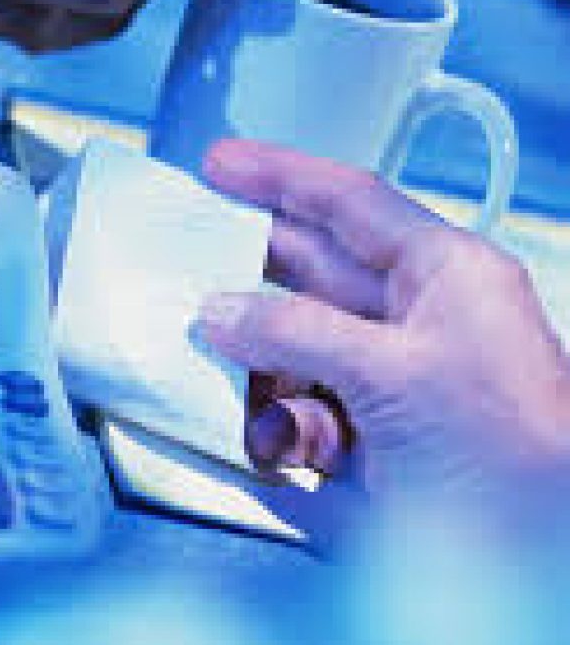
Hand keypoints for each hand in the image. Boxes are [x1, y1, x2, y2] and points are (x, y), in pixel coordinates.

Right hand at [197, 140, 569, 501]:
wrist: (535, 559)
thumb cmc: (510, 454)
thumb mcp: (394, 371)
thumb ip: (295, 332)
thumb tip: (223, 311)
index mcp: (445, 278)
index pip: (353, 205)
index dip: (282, 177)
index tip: (222, 164)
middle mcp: (418, 321)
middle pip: (313, 274)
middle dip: (249, 273)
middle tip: (188, 256)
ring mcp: (391, 383)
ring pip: (294, 348)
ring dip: (256, 365)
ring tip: (225, 374)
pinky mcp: (371, 438)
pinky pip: (298, 411)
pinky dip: (276, 425)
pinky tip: (274, 445)